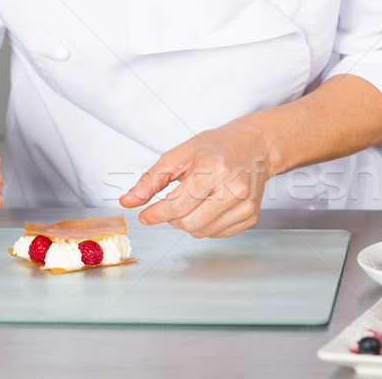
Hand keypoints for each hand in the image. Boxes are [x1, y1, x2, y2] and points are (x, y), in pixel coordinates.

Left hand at [119, 122, 271, 237]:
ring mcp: (245, 206)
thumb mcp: (180, 154)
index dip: (155, 214)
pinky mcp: (250, 217)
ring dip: (189, 222)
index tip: (145, 215)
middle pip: (188, 223)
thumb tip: (128, 202)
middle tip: (174, 201)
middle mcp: (234, 190)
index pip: (177, 206)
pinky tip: (210, 206)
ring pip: (201, 232)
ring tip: (195, 201)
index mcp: (214, 171)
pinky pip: (216, 234)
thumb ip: (151, 179)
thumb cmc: (216, 147)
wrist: (253, 147)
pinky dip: (206, 225)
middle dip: (172, 217)